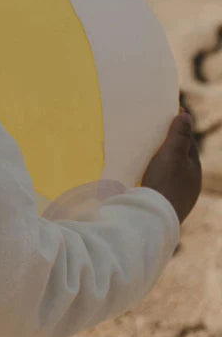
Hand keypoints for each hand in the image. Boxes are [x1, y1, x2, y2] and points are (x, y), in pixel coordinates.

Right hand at [140, 107, 201, 224]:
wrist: (151, 220)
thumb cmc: (163, 184)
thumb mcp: (172, 154)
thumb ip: (179, 135)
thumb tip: (186, 116)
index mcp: (194, 172)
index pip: (188, 145)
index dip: (179, 130)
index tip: (169, 116)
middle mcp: (189, 188)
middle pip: (178, 162)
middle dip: (168, 150)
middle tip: (153, 138)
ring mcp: (176, 201)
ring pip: (168, 178)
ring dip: (159, 168)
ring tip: (145, 161)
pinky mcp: (162, 211)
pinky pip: (158, 190)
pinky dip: (153, 182)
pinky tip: (142, 182)